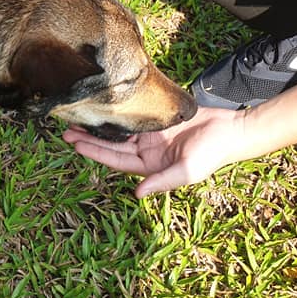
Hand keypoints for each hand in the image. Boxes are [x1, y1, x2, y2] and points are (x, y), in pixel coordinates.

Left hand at [63, 107, 245, 196]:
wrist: (231, 129)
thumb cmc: (211, 154)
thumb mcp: (186, 171)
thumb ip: (162, 182)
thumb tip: (137, 193)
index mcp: (148, 165)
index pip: (115, 159)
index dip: (95, 152)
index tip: (75, 145)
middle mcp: (144, 150)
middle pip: (110, 144)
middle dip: (88, 138)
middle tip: (65, 131)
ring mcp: (149, 133)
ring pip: (116, 129)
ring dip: (98, 125)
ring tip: (76, 118)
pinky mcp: (156, 117)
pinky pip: (131, 114)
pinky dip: (116, 111)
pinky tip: (101, 104)